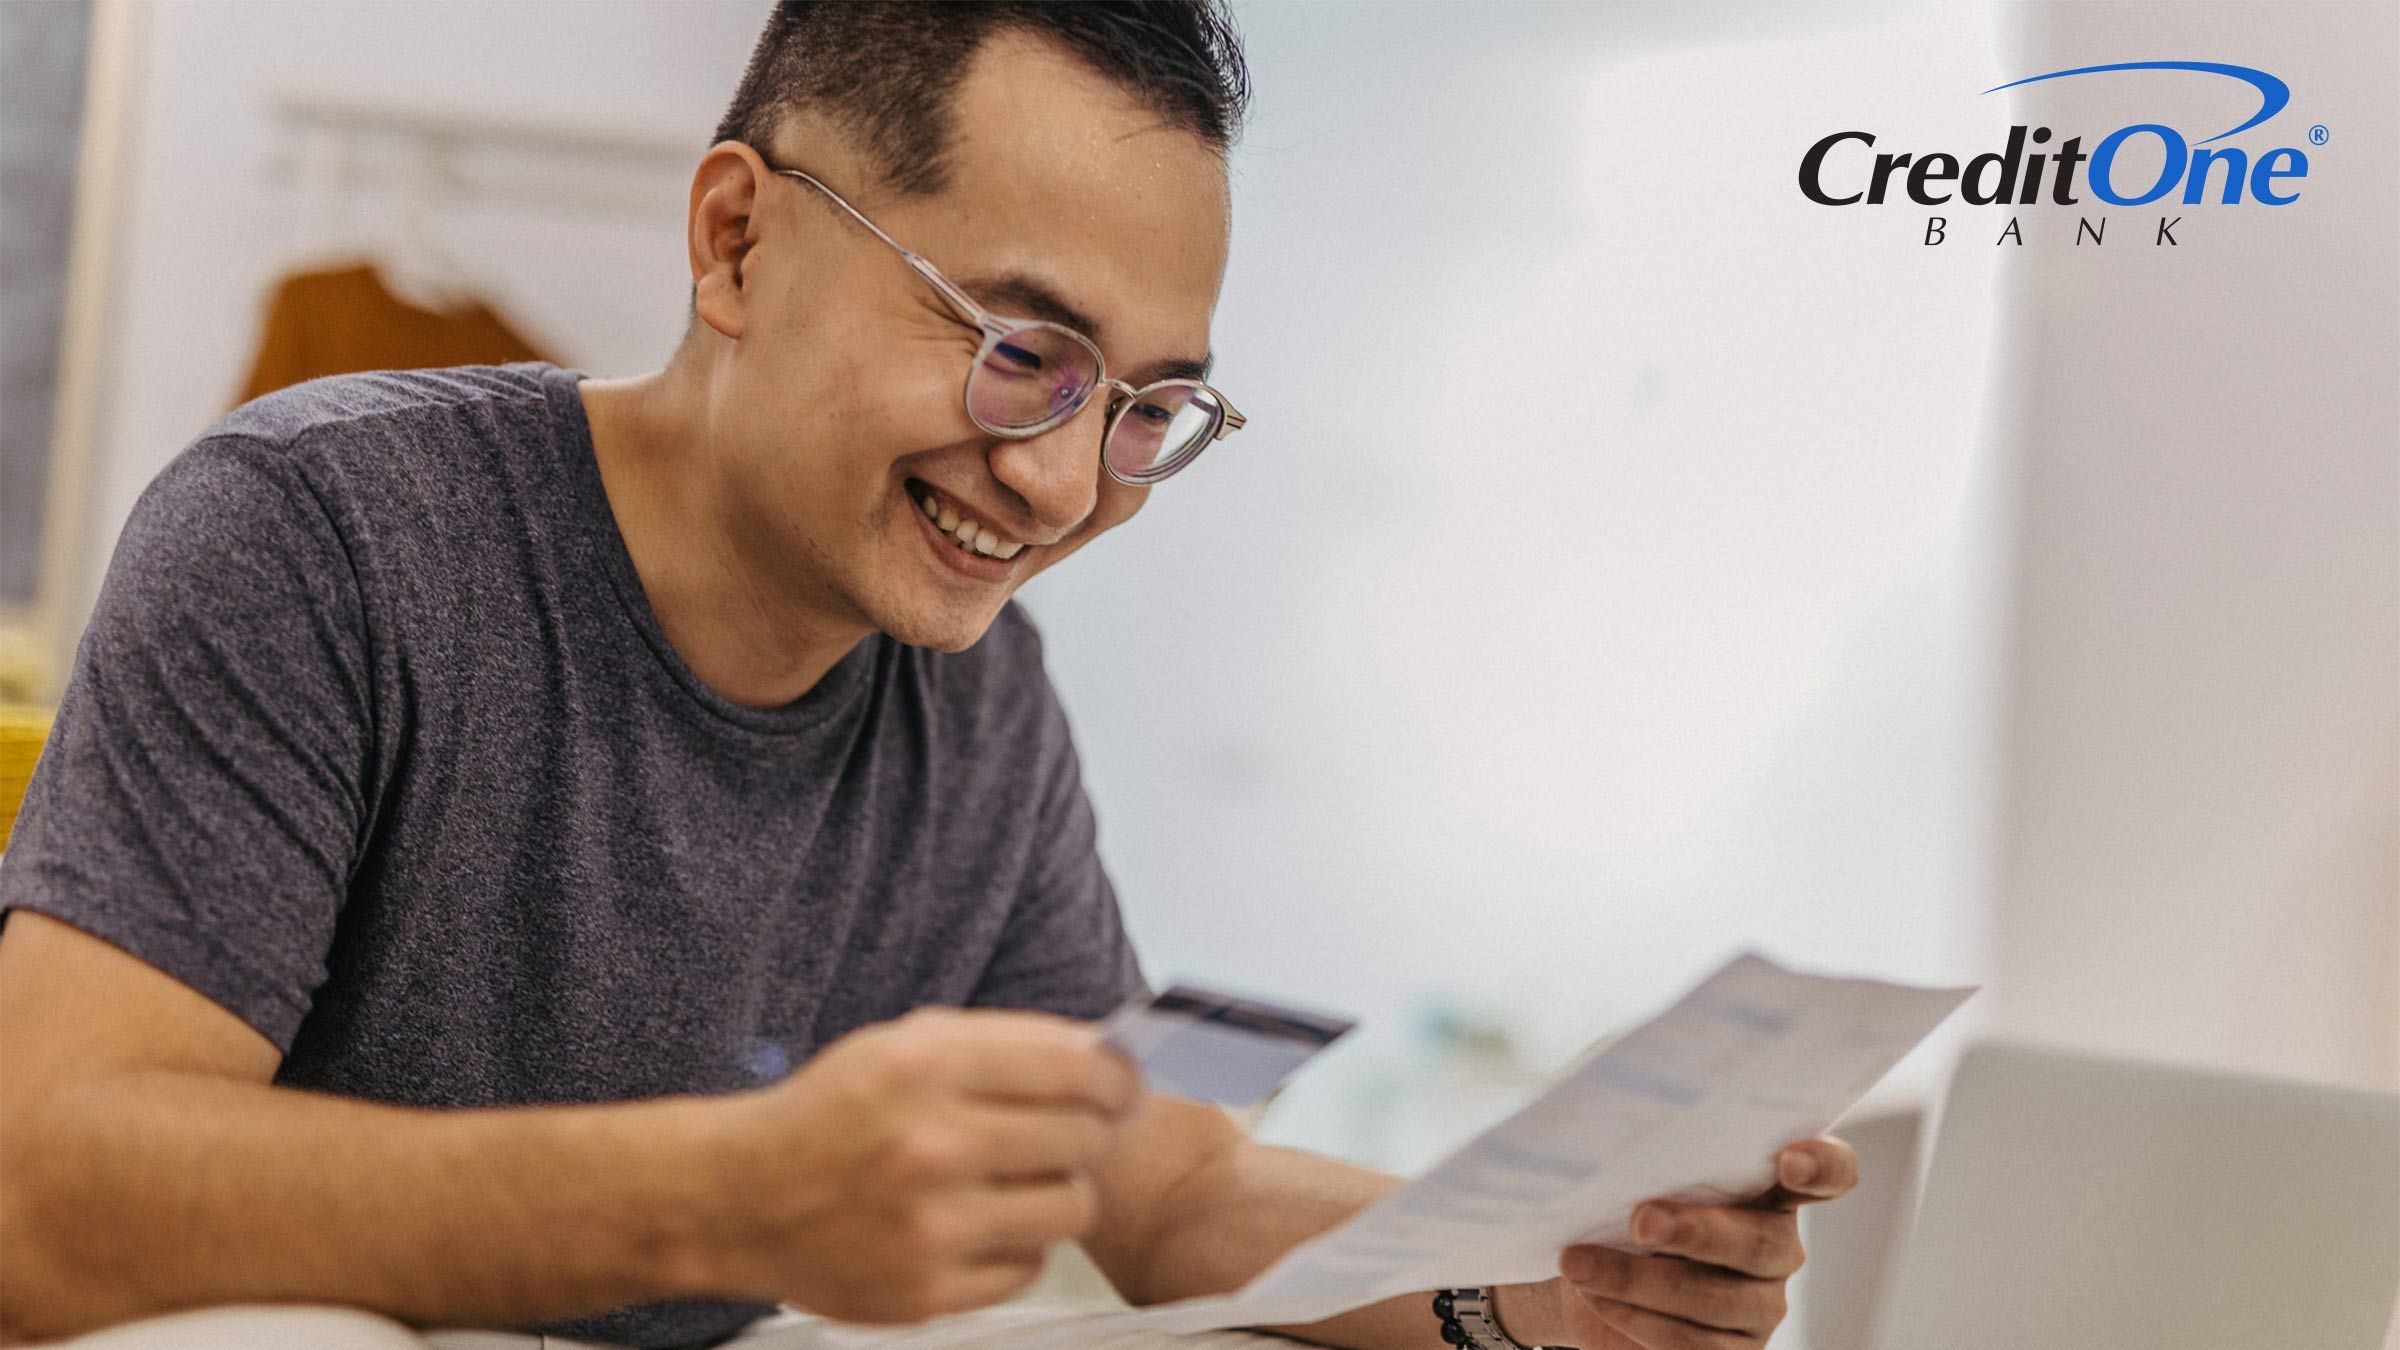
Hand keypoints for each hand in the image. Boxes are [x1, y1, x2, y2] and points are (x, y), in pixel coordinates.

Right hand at [703, 1006, 1143, 1322]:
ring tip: (1016, 1181)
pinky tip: (977, 1225)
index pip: (1079, 1069)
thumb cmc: (833, 1114)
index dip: (1118, 1077)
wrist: (739, 1198)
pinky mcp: (926, 1293)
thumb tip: (1108, 1058)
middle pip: (1084, 1138)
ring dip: (1058, 1192)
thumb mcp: (907, 1044)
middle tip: (1063, 1134)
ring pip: (1071, 1208)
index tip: (1120, 1086)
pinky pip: (1029, 1266)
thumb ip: (1006, 1044)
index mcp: (926, 1066)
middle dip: (1087, 1132)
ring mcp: (930, 1227)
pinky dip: (1016, 1246)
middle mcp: (930, 1145)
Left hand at [1499, 1136, 1859, 1347]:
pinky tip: (1594, 1296)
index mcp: (1767, 1183)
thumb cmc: (1609, 1192)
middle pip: (1762, 1242)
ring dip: (1640, 1281)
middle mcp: (1776, 1244)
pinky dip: (1635, 1319)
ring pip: (1716, 1300)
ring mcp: (1758, 1304)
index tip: (1790, 1157)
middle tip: (1640, 1220)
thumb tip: (1614, 1103)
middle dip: (1697, 1231)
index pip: (1831, 1172)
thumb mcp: (1621, 1152)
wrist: (1578, 1264)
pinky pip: (1691, 1345)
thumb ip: (1641, 1129)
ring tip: (1579, 1263)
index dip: (1822, 1165)